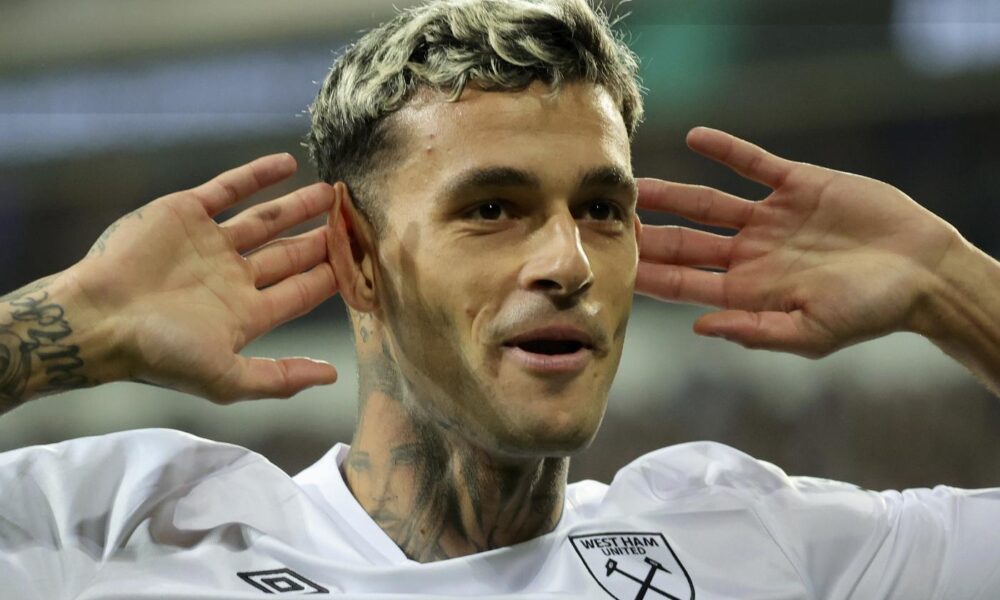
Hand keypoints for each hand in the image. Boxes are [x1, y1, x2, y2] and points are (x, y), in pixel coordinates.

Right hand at [70, 154, 339, 401]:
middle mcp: (232, 277)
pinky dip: (258, 175)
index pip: (302, 291)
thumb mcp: (226, 378)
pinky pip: (229, 188)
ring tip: (332, 192)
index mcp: (245, 313)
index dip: (333, 277)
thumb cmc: (159, 353)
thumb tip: (332, 376)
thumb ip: (279, 378)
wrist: (96, 318)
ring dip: (299, 205)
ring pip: (266, 219)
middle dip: (323, 240)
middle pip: (290, 254)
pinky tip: (288, 163)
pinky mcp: (186, 213)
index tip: (365, 262)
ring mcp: (210, 244)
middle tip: (356, 222)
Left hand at [637, 127, 960, 357]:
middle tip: (609, 223)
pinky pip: (754, 163)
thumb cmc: (871, 311)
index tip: (615, 267)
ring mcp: (771, 218)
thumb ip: (755, 331)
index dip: (650, 276)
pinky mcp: (797, 185)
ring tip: (636, 184)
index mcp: (750, 291)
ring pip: (708, 203)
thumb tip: (700, 329)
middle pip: (686, 243)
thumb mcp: (812, 333)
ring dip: (672, 193)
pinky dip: (727, 150)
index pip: (686, 284)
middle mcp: (751, 254)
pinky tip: (696, 136)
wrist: (924, 271)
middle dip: (648, 236)